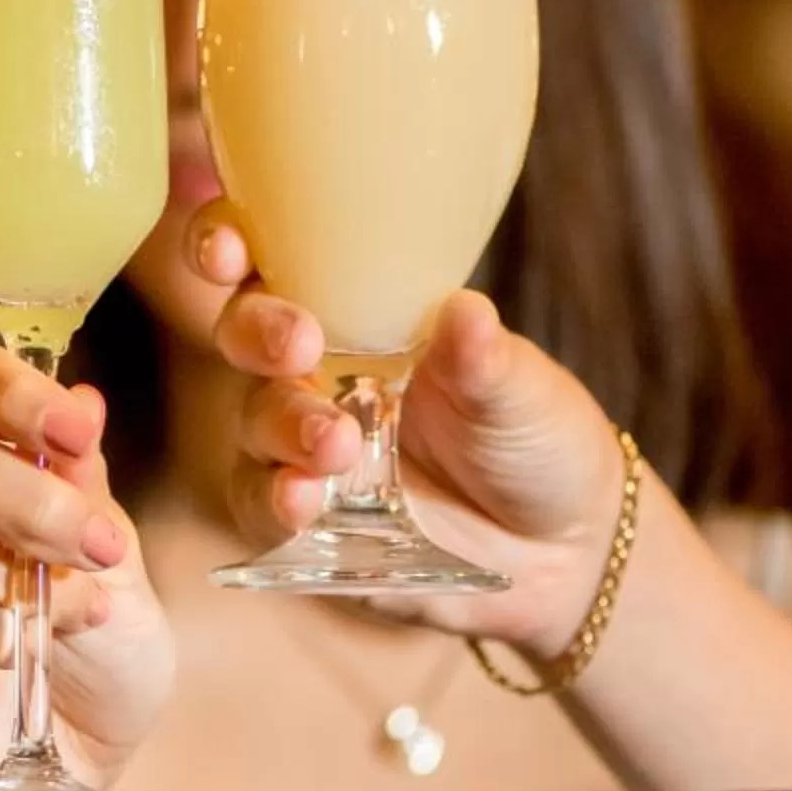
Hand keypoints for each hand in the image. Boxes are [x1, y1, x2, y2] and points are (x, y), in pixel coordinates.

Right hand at [0, 343, 174, 790]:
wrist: (75, 760)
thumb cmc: (92, 647)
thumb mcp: (113, 557)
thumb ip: (85, 484)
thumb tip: (83, 398)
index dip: (11, 394)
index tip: (75, 433)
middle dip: (25, 494)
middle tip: (96, 544)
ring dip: (23, 574)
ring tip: (77, 611)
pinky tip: (27, 648)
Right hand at [192, 202, 626, 652]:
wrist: (562, 547)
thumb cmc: (538, 437)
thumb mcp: (522, 391)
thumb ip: (483, 357)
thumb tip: (465, 309)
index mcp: (362, 308)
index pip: (275, 258)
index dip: (229, 243)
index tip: (230, 253)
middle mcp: (319, 368)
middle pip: (244, 333)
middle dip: (258, 333)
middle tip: (298, 346)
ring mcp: (305, 442)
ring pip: (253, 418)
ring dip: (281, 424)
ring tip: (335, 446)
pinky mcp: (307, 514)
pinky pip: (261, 502)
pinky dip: (273, 498)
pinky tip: (303, 500)